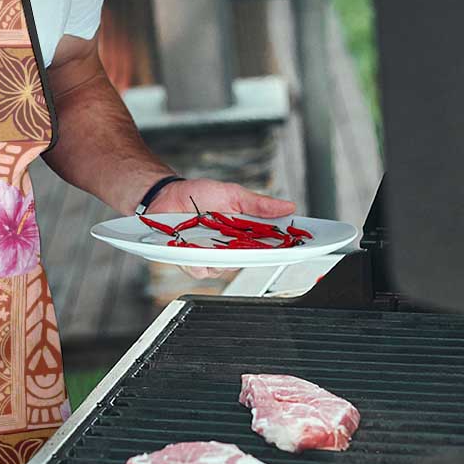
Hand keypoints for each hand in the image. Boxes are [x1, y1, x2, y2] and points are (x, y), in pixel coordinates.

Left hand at [149, 178, 296, 280]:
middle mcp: (229, 248)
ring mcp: (210, 256)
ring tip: (215, 241)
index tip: (297, 246)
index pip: (268, 245)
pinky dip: (198, 261)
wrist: (166, 195)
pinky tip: (195, 250)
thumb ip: (258, 204)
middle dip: (252, 255)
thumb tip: (288, 206)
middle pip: (248, 261)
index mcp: (243, 233)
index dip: (284, 248)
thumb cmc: (198, 195)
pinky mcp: (190, 261)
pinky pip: (199, 270)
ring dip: (221, 257)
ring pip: (224, 269)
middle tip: (252, 244)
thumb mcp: (232, 194)